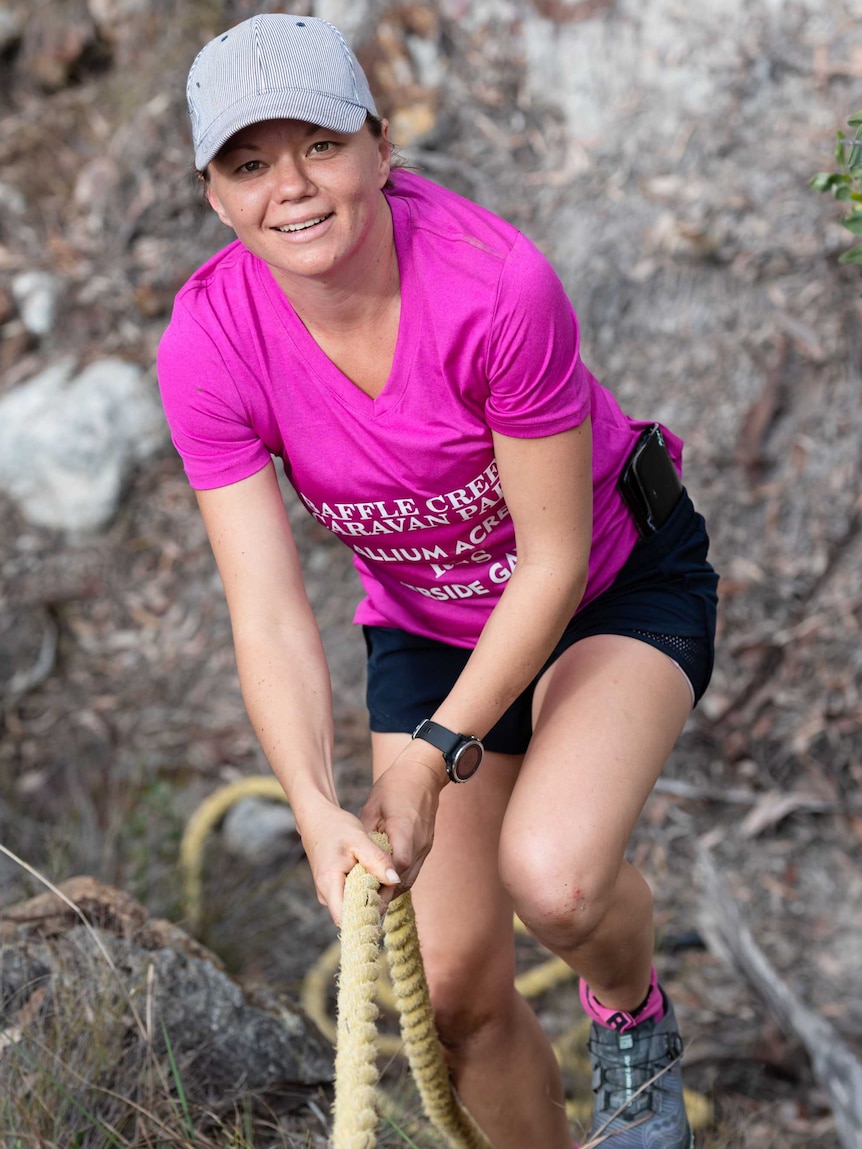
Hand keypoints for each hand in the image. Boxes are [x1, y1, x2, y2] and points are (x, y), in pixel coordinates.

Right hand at [298, 796, 400, 926]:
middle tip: (388, 883)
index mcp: (329, 884)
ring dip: (369, 895)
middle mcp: (325, 894)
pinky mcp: (332, 888)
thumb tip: (395, 880)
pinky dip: (363, 889)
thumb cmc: (336, 827)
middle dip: (374, 904)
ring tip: (380, 875)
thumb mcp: (360, 840)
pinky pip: (350, 897)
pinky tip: (371, 874)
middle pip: (353, 914)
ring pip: (353, 905)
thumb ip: (378, 860)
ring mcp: (327, 893)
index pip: (347, 919)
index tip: (385, 900)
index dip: (368, 916)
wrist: (317, 818)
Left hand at [359, 743, 446, 909]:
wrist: (423, 773)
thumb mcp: (373, 808)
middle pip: (404, 880)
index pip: (396, 868)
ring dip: (392, 890)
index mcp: (405, 831)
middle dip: (384, 895)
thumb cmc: (395, 787)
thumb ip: (367, 836)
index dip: (381, 885)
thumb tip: (355, 861)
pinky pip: (413, 870)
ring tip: (371, 900)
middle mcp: (419, 843)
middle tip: (363, 907)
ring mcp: (426, 846)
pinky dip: (398, 879)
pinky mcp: (426, 846)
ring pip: (410, 879)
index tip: (363, 897)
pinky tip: (383, 883)